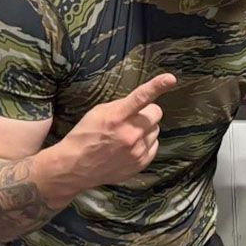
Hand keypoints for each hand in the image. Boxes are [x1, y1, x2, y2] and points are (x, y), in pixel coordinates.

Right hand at [54, 73, 176, 191]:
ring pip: (156, 129)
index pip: (140, 97)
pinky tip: (130, 147)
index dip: (157, 86)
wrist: (75, 167)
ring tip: (128, 135)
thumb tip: (141, 101)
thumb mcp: (98, 113)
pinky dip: (145, 144)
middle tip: (133, 118)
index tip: (170, 78)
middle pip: (156, 113)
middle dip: (146, 113)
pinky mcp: (141, 163)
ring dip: (146, 129)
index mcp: (116, 117)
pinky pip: (154, 145)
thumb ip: (121, 105)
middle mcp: (130, 134)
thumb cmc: (84, 136)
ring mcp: (137, 150)